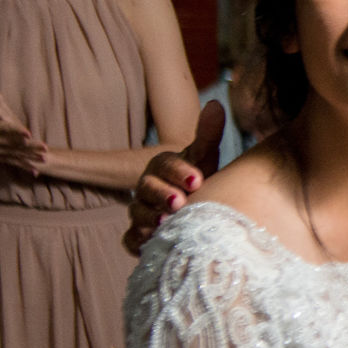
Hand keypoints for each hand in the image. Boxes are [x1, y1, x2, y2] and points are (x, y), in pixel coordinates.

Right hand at [0, 69, 47, 174]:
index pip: (3, 129)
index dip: (16, 131)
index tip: (28, 133)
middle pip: (13, 144)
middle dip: (29, 146)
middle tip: (45, 148)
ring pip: (16, 155)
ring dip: (30, 157)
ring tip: (45, 158)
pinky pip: (13, 163)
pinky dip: (24, 167)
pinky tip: (36, 171)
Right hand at [123, 100, 225, 254]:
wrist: (197, 208)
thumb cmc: (200, 179)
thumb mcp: (205, 158)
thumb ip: (208, 135)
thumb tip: (215, 104)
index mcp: (163, 167)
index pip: (165, 164)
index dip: (179, 171)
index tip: (198, 179)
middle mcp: (148, 188)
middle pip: (147, 188)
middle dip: (162, 194)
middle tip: (179, 202)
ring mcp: (142, 211)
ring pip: (138, 214)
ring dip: (150, 218)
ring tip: (167, 223)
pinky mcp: (140, 236)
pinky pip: (132, 240)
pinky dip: (138, 241)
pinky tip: (150, 243)